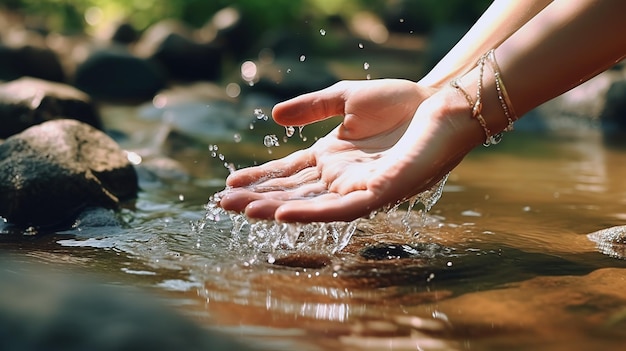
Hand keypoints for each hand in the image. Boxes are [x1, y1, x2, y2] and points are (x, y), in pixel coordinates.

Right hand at [218, 79, 479, 221]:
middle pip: (291, 193)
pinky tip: (282, 215)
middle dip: (256, 199)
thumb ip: (312, 107)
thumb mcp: (345, 99)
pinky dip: (311, 213)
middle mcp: (340, 178)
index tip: (228, 184)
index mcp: (331, 158)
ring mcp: (358, 188)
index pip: (287, 173)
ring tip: (240, 212)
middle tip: (221, 205)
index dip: (259, 179)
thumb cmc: (400, 102)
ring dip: (274, 209)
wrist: (440, 103)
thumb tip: (274, 117)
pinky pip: (340, 210)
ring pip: (309, 205)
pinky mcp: (379, 193)